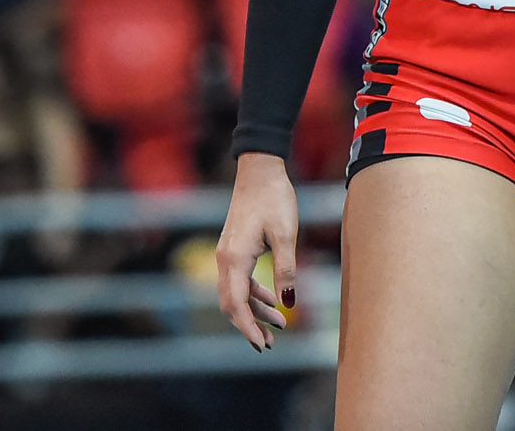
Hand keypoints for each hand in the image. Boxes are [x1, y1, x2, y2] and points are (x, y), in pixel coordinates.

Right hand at [215, 152, 299, 349]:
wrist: (261, 169)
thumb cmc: (274, 198)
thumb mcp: (286, 235)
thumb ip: (286, 270)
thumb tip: (289, 304)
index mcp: (234, 258)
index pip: (235, 304)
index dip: (247, 328)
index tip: (261, 345)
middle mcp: (225, 259)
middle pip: (231, 303)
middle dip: (250, 325)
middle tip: (271, 344)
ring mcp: (227, 253)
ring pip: (236, 293)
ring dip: (255, 311)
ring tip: (280, 326)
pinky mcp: (234, 248)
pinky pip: (240, 280)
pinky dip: (254, 293)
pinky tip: (273, 300)